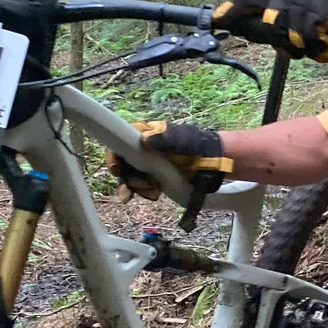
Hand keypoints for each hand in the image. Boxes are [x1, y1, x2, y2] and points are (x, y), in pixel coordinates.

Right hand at [105, 121, 229, 199]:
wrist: (214, 162)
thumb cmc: (198, 145)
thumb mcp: (183, 139)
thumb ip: (165, 138)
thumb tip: (145, 139)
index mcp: (146, 134)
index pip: (120, 142)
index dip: (114, 155)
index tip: (116, 168)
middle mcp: (144, 149)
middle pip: (122, 162)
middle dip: (124, 177)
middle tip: (130, 190)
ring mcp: (149, 164)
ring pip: (130, 176)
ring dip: (136, 186)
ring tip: (153, 191)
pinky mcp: (156, 177)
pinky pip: (142, 186)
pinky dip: (144, 192)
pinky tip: (155, 193)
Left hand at [212, 0, 327, 62]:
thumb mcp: (304, 19)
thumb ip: (282, 26)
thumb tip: (261, 36)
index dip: (234, 8)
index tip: (216, 19)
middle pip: (260, 7)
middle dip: (255, 22)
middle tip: (255, 31)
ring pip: (283, 30)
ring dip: (300, 46)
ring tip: (317, 46)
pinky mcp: (318, 10)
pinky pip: (305, 36)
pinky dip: (317, 48)